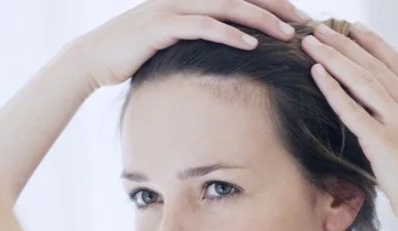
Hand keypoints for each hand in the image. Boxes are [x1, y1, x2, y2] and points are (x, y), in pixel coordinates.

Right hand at [67, 0, 307, 88]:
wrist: (93, 58)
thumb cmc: (135, 53)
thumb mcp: (171, 39)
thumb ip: (199, 34)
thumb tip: (231, 45)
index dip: (271, 0)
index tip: (298, 16)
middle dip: (276, 5)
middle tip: (304, 22)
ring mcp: (171, 8)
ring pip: (227, 6)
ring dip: (261, 18)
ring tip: (286, 34)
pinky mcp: (161, 26)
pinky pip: (203, 26)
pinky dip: (230, 33)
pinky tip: (251, 45)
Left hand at [302, 23, 397, 225]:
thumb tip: (396, 134)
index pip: (396, 66)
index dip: (374, 45)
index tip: (356, 29)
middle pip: (373, 66)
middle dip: (345, 44)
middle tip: (322, 29)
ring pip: (361, 80)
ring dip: (333, 57)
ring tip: (311, 42)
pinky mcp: (382, 142)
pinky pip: (351, 110)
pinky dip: (332, 88)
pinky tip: (316, 73)